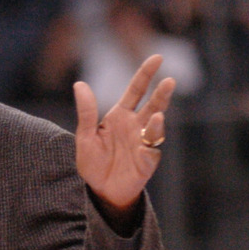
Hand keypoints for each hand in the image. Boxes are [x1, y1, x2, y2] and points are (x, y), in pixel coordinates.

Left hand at [74, 54, 175, 211]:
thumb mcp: (85, 136)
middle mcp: (135, 125)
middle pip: (152, 103)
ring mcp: (143, 141)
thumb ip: (86, 112)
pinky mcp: (148, 158)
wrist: (100, 191)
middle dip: (161, 91)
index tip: (158, 58)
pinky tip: (153, 124)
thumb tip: (79, 84)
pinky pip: (153, 145)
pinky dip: (153, 135)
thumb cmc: (92, 163)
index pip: (136, 90)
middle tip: (169, 79)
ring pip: (156, 122)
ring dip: (160, 110)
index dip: (146, 74)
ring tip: (161, 104)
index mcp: (119, 116)